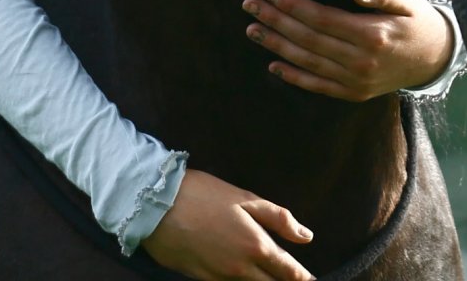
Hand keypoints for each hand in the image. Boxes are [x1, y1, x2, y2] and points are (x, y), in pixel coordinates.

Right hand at [141, 168, 314, 280]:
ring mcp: (219, 277)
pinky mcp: (201, 279)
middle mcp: (240, 269)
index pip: (289, 272)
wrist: (155, 206)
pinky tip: (239, 272)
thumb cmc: (202, 195)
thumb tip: (306, 236)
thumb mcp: (245, 199)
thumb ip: (278, 219)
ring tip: (266, 273)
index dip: (303, 278)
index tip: (311, 280)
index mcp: (256, 246)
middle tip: (294, 278)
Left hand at [241, 0, 453, 101]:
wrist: (435, 60)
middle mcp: (360, 61)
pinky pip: (318, 85)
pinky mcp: (353, 93)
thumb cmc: (418, 23)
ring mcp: (355, 81)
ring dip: (277, 46)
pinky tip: (273, 65)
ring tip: (253, 30)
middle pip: (308, 39)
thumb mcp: (407, 2)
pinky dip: (295, 76)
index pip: (321, 18)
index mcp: (372, 36)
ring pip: (308, 61)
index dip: (292, 5)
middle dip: (276, 21)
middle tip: (250, 6)